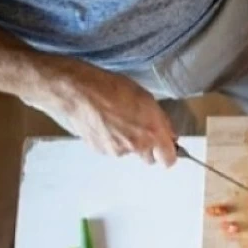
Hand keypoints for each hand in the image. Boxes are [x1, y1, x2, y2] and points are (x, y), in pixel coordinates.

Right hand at [29, 59, 176, 165]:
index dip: (168, 154)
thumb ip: (160, 121)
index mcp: (153, 132)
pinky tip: (103, 123)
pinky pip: (112, 149)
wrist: (78, 91)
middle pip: (149, 159)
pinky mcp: (101, 151)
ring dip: (127, 142)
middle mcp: (137, 146)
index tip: (166, 148)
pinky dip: (110, 140)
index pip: (169, 159)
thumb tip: (169, 134)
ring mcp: (117, 150)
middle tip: (139, 129)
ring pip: (129, 152)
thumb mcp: (146, 98)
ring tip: (116, 120)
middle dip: (148, 148)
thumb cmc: (112, 88)